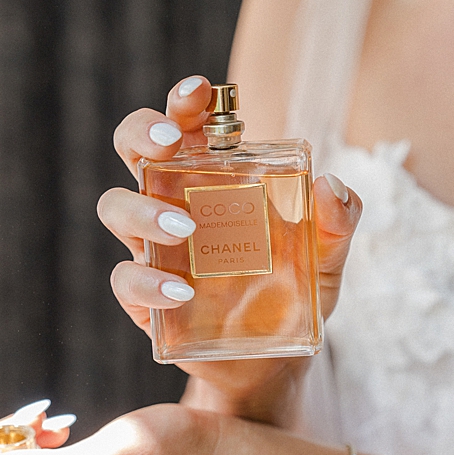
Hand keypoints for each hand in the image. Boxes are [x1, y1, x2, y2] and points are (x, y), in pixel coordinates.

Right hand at [98, 75, 362, 407]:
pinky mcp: (145, 298)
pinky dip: (147, 282)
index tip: (198, 91)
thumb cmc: (296, 293)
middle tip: (172, 143)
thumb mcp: (328, 257)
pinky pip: (126, 279)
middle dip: (142, 132)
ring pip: (116, 206)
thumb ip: (337, 221)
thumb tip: (331, 185)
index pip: (188, 124)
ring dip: (143, 209)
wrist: (274, 363)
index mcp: (217, 178)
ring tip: (186, 228)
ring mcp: (155, 248)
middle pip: (134, 148)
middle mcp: (176, 201)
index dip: (184, 101)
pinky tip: (182, 293)